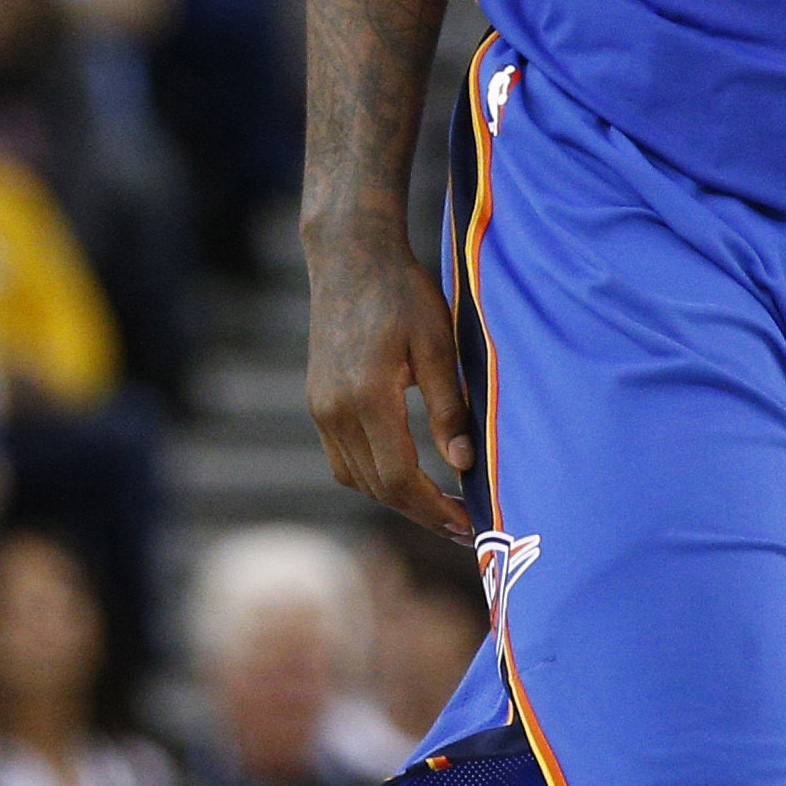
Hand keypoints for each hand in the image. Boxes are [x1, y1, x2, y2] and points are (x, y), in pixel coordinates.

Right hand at [301, 227, 472, 539]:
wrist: (350, 257)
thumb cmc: (403, 293)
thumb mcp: (439, 344)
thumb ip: (450, 406)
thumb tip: (464, 464)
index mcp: (367, 396)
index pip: (399, 477)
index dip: (434, 508)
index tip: (468, 522)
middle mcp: (334, 410)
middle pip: (377, 487)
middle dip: (421, 513)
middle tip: (463, 527)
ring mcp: (320, 408)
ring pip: (356, 478)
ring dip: (397, 499)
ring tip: (440, 507)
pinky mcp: (317, 402)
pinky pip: (343, 459)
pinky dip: (374, 476)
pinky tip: (406, 476)